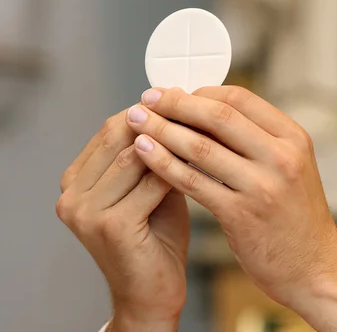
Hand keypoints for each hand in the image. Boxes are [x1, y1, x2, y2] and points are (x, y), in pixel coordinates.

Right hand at [56, 109, 189, 331]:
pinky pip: (152, 183)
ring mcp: (86, 210)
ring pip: (137, 156)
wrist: (151, 294)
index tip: (184, 101)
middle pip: (120, 136)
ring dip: (174, 142)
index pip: (111, 128)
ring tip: (206, 133)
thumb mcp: (149, 188)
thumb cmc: (155, 239)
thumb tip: (178, 111)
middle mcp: (71, 193)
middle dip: (163, 121)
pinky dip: (179, 171)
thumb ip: (155, 155)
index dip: (150, 111)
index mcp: (76, 179)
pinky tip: (202, 164)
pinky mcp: (109, 226)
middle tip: (200, 111)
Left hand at [126, 86, 336, 331]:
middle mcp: (282, 157)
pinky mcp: (241, 215)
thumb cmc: (297, 217)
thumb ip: (257, 140)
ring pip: (201, 147)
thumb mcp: (291, 167)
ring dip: (162, 130)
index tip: (174, 93)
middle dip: (176, 104)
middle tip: (146, 99)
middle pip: (219, 116)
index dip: (201, 92)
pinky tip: (145, 153)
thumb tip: (207, 114)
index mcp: (294, 138)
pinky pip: (194, 182)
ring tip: (135, 122)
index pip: (240, 99)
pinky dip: (165, 164)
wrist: (315, 268)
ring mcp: (263, 186)